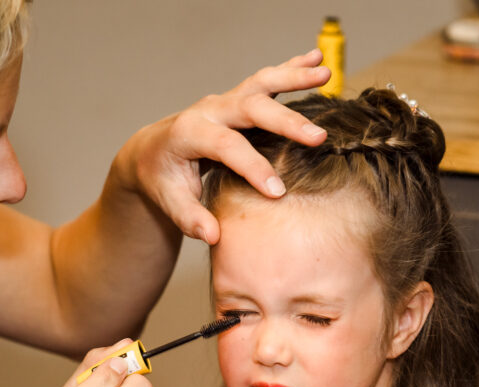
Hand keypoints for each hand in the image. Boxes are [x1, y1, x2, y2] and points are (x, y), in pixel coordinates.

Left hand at [122, 48, 330, 243]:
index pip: (226, 147)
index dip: (253, 168)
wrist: (153, 151)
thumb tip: (213, 235)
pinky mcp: (239, 98)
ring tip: (326, 73)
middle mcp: (209, 109)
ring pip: (262, 83)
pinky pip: (267, 80)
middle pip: (250, 108)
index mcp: (189, 133)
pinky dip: (293, 68)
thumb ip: (189, 219)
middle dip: (286, 122)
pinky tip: (318, 60)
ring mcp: (226, 100)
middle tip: (318, 138)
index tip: (278, 192)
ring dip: (295, 77)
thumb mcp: (169, 202)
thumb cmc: (162, 179)